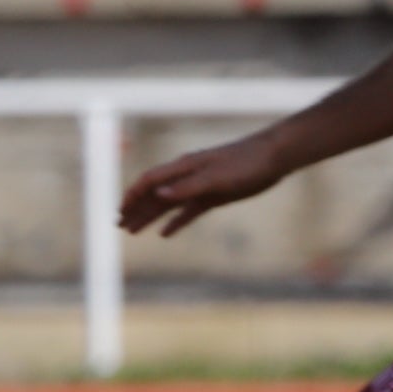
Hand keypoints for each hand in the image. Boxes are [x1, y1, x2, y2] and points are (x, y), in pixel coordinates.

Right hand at [120, 131, 285, 236]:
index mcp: (184, 168)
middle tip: (119, 225)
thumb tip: (158, 194)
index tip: (120, 211)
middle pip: (155, 194)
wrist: (273, 158)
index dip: (133, 195)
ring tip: (133, 230)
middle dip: (136, 209)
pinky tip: (165, 233)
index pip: (150, 181)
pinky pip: (188, 212)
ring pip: (168, 205)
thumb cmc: (245, 162)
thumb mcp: (216, 177)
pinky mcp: (213, 196)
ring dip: (150, 217)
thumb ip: (187, 186)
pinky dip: (175, 222)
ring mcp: (200, 187)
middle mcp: (187, 177)